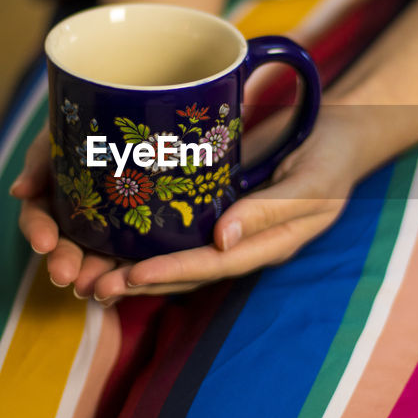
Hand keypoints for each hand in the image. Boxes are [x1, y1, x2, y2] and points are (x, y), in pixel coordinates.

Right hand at [10, 129, 126, 298]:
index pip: (38, 219)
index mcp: (51, 201)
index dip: (39, 230)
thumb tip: (18, 192)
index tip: (43, 242)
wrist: (132, 119)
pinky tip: (125, 288)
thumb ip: (40, 161)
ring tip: (93, 289)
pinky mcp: (135, 241)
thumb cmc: (90, 127)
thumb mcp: (61, 136)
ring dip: (92, 276)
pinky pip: (128, 263)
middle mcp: (74, 224)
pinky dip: (123, 279)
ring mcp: (104, 236)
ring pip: (95, 260)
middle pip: (65, 247)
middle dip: (63, 261)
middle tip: (63, 276)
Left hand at [11, 109, 366, 303]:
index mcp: (267, 244)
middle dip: (135, 281)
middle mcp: (238, 241)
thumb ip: (274, 209)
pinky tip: (100, 233)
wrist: (337, 132)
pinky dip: (137, 236)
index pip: (213, 266)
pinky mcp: (210, 201)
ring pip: (169, 255)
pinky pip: (170, 227)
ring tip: (81, 273)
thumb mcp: (314, 181)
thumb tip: (224, 238)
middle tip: (88, 285)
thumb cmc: (331, 155)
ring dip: (126, 266)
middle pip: (181, 271)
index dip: (171, 273)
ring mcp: (222, 224)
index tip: (132, 276)